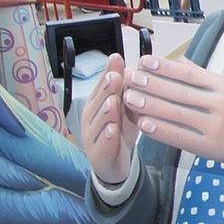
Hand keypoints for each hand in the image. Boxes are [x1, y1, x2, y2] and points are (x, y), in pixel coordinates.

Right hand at [81, 53, 137, 184]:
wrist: (113, 165)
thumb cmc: (118, 132)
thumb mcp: (124, 109)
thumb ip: (126, 90)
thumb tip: (132, 65)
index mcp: (97, 104)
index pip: (102, 86)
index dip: (109, 72)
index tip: (117, 58)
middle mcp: (91, 118)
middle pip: (98, 101)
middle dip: (106, 89)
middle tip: (116, 77)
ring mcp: (92, 136)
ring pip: (99, 122)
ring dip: (106, 111)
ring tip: (113, 101)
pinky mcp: (97, 155)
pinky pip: (102, 144)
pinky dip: (107, 137)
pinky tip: (113, 130)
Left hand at [120, 55, 223, 165]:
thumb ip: (204, 76)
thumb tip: (177, 60)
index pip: (189, 74)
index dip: (165, 67)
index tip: (144, 61)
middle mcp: (220, 106)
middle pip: (179, 93)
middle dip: (152, 85)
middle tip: (131, 78)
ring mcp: (215, 127)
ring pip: (177, 115)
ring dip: (151, 106)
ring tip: (130, 99)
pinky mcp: (211, 147)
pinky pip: (181, 137)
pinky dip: (161, 131)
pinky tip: (145, 124)